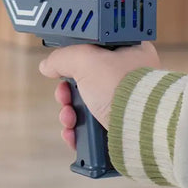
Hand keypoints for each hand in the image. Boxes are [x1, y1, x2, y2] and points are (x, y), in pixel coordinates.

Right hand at [39, 41, 159, 149]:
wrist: (140, 124)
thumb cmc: (121, 84)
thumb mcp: (85, 59)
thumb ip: (62, 58)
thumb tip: (48, 65)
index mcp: (130, 52)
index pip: (96, 52)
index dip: (76, 61)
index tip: (64, 69)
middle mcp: (130, 77)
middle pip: (87, 82)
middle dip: (68, 93)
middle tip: (64, 97)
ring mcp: (127, 104)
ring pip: (88, 107)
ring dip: (70, 114)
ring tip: (69, 119)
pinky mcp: (122, 128)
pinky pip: (94, 128)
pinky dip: (79, 133)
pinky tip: (73, 134)